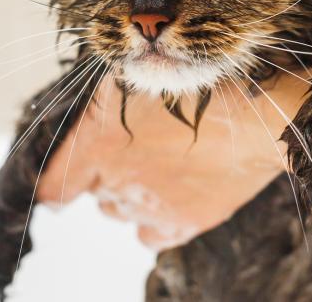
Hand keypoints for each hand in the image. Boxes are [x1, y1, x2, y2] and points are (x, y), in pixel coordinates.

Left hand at [37, 71, 310, 249]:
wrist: (258, 113)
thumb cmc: (199, 82)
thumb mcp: (138, 77)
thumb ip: (102, 106)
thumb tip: (87, 121)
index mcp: (97, 144)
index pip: (52, 186)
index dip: (53, 187)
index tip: (59, 186)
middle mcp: (117, 182)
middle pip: (95, 192)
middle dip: (106, 173)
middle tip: (136, 146)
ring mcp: (151, 207)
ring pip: (121, 212)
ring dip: (130, 194)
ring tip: (160, 165)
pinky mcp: (185, 222)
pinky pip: (152, 235)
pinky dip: (155, 220)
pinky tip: (172, 195)